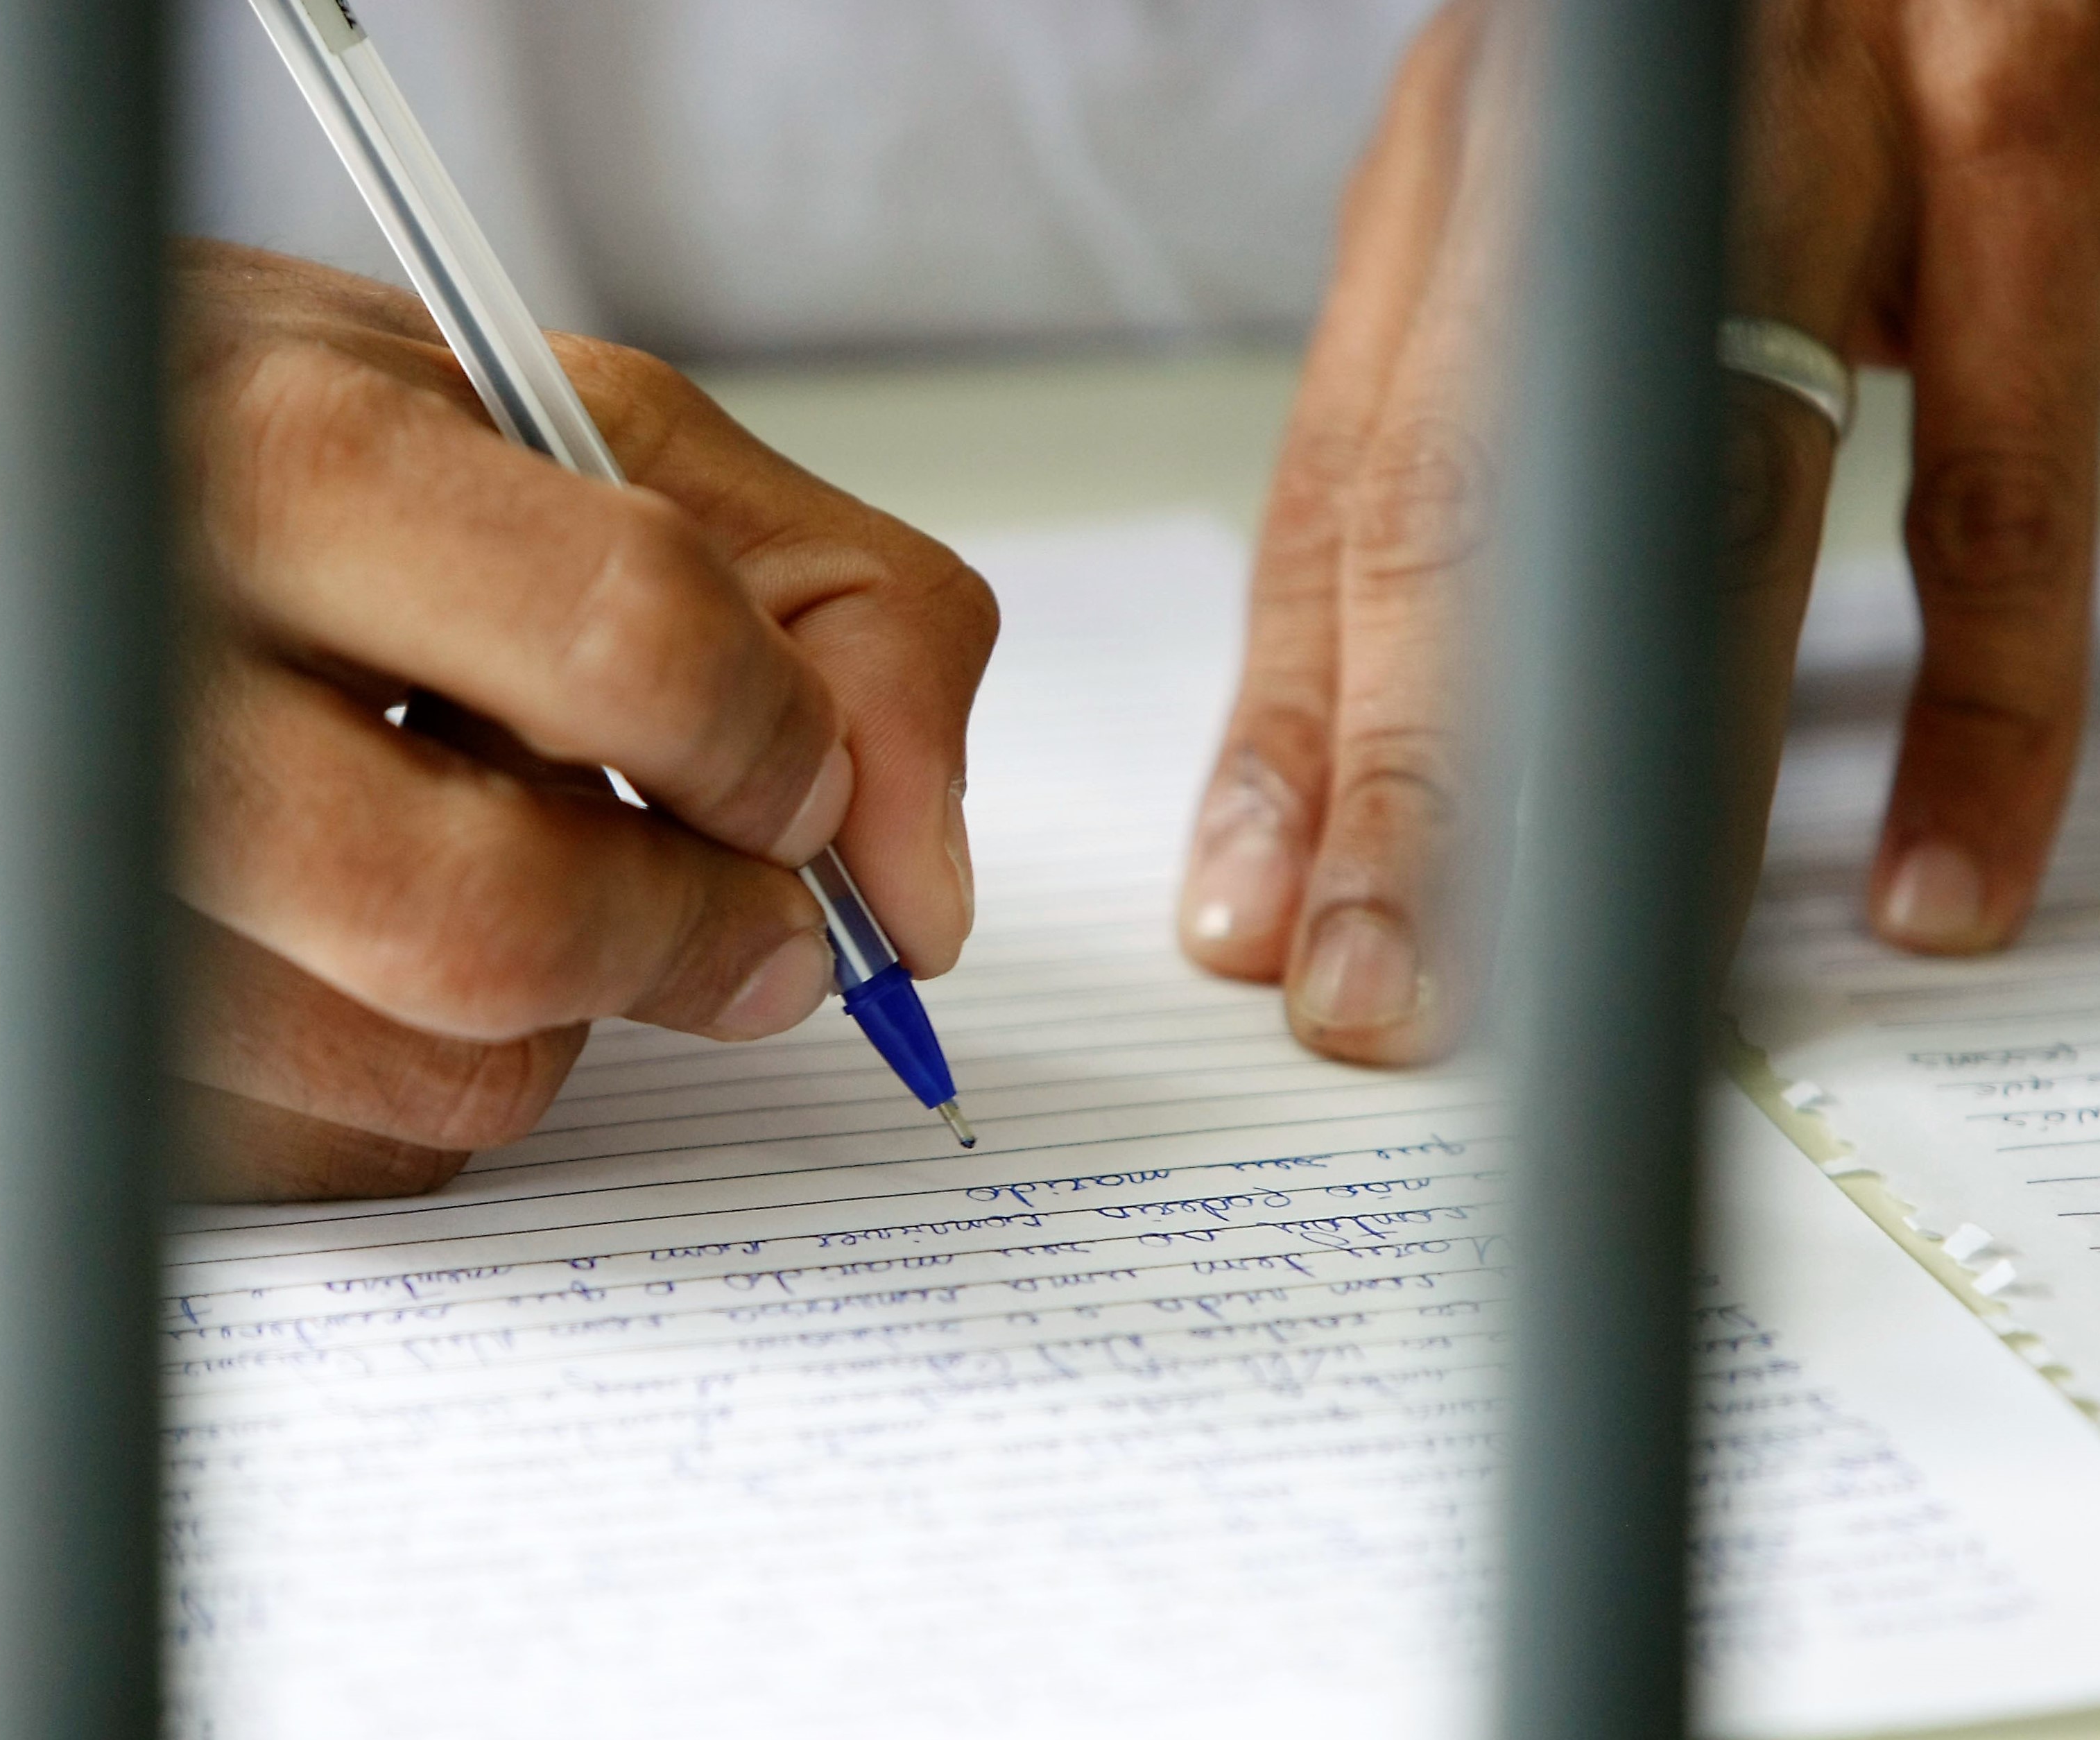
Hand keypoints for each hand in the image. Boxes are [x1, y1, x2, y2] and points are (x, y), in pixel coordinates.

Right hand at [0, 171, 993, 1199]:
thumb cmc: (185, 454)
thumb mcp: (514, 413)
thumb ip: (799, 592)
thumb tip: (925, 888)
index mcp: (258, 462)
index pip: (622, 640)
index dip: (780, 743)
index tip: (795, 779)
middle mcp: (100, 686)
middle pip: (510, 919)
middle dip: (695, 935)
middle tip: (742, 910)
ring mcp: (17, 908)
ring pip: (438, 1080)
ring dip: (555, 1010)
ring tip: (482, 859)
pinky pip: (334, 1162)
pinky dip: (416, 1079)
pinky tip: (340, 938)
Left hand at [1178, 0, 2099, 1062]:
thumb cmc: (1762, 55)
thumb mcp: (1570, 206)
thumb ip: (1478, 426)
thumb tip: (1381, 725)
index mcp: (1474, 170)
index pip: (1345, 488)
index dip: (1295, 721)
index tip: (1246, 914)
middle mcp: (1611, 145)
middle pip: (1472, 506)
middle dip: (1417, 788)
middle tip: (1369, 1001)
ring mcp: (1831, 124)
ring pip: (1712, 502)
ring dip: (1648, 777)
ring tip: (1593, 994)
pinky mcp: (2037, 127)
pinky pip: (2005, 481)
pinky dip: (1976, 699)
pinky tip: (1927, 874)